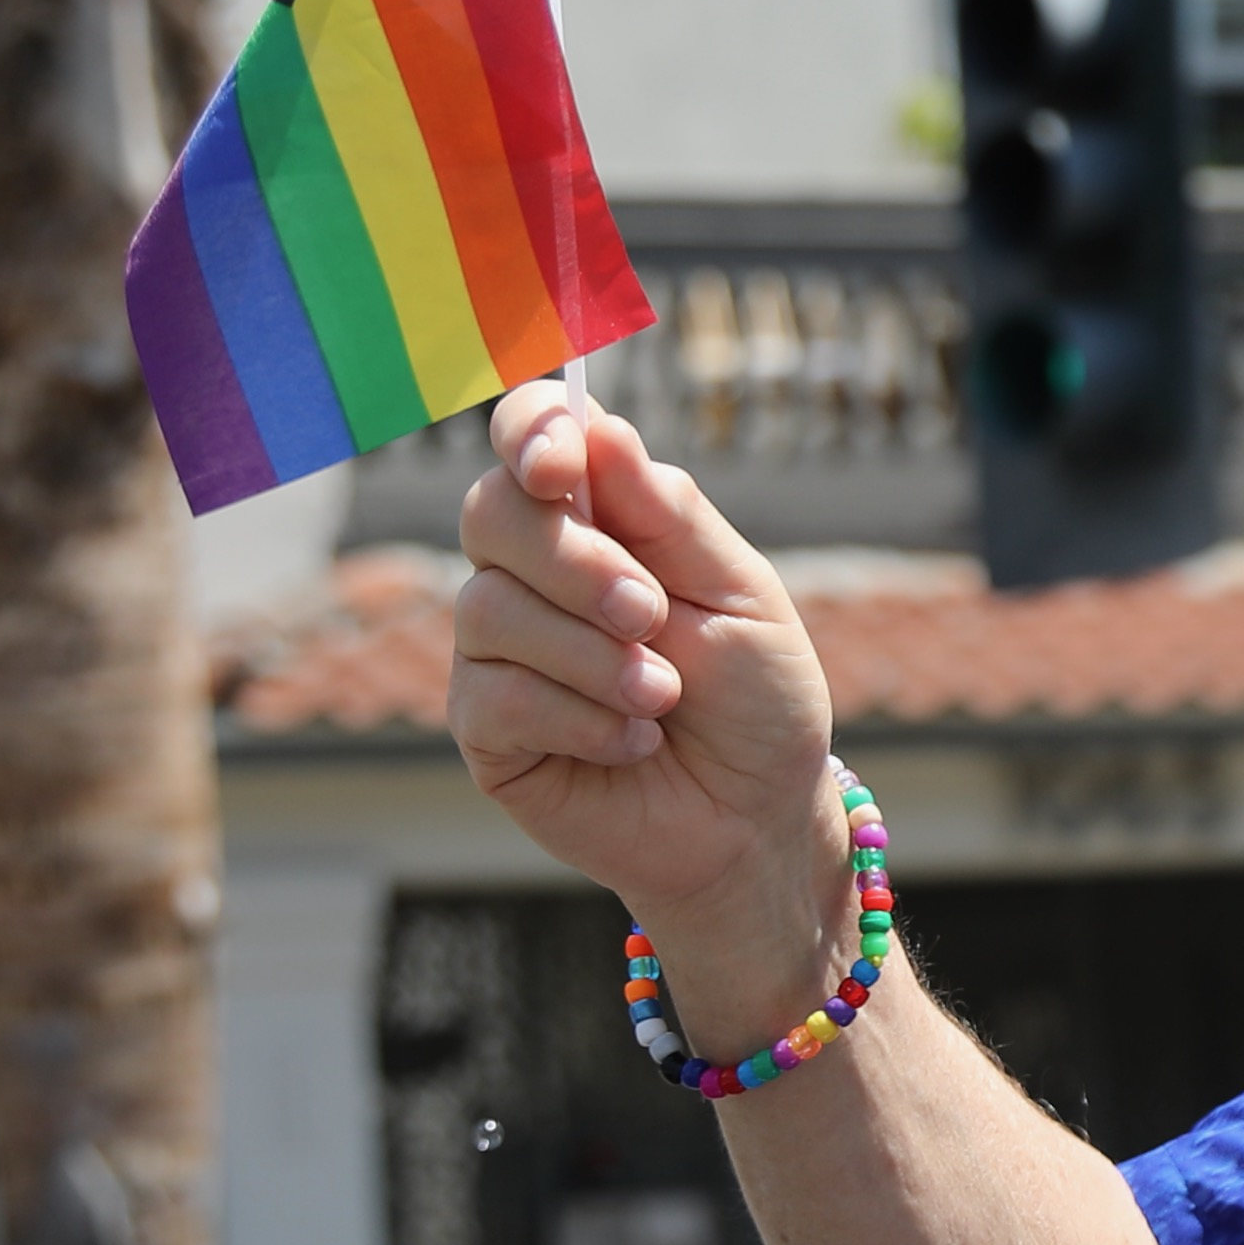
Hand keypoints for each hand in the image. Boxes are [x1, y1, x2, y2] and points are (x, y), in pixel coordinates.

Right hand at [452, 380, 851, 989]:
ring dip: (592, 657)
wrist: (758, 818)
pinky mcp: (485, 728)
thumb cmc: (757, 700)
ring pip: (489, 609)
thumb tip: (599, 426)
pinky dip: (580, 718)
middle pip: (491, 514)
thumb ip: (670, 516)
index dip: (528, 432)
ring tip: (663, 698)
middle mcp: (533, 574)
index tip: (557, 461)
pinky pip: (496, 696)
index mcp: (601, 520)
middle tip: (652, 615)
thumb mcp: (741, 596)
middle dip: (577, 564)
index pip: (530, 439)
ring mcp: (498, 650)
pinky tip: (633, 743)